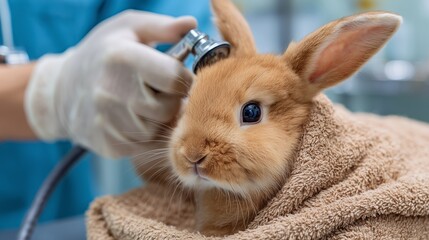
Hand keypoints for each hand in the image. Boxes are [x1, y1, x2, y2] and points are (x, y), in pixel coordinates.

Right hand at [25, 10, 195, 157]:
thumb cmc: (102, 54)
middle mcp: (112, 92)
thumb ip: (163, 26)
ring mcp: (108, 122)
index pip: (174, 78)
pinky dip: (147, 133)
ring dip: (159, 118)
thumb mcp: (128, 28)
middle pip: (169, 107)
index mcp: (121, 58)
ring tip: (142, 101)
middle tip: (158, 89)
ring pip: (159, 129)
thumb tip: (191, 23)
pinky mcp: (109, 144)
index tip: (177, 74)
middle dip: (171, 99)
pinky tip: (133, 117)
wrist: (61, 90)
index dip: (183, 77)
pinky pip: (146, 144)